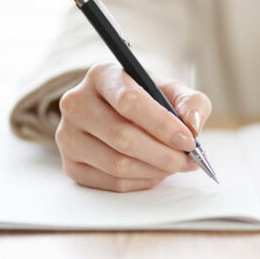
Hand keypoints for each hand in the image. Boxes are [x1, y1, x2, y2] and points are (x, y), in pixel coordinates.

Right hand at [55, 61, 211, 191]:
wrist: (120, 115)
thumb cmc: (149, 101)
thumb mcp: (173, 91)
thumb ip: (191, 103)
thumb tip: (192, 125)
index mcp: (101, 75)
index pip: (128, 101)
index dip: (162, 124)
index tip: (189, 140)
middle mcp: (76, 103)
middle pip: (122, 137)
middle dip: (163, 154)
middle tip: (188, 161)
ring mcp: (68, 136)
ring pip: (117, 164)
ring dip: (155, 170)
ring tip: (174, 166)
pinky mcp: (70, 165)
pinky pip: (112, 183)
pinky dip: (142, 182)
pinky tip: (154, 172)